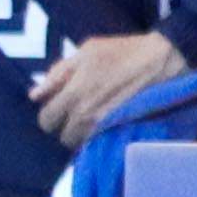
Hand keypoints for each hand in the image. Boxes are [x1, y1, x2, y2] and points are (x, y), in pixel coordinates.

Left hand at [33, 29, 184, 142]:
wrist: (161, 61)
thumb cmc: (122, 51)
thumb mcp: (86, 51)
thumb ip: (58, 73)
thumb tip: (34, 95)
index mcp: (74, 93)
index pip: (46, 120)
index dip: (50, 115)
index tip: (59, 109)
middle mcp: (86, 114)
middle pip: (63, 137)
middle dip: (67, 127)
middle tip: (77, 115)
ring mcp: (105, 126)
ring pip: (82, 144)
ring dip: (84, 135)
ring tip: (93, 120)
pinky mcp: (121, 131)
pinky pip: (100, 144)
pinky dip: (99, 138)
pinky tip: (106, 125)